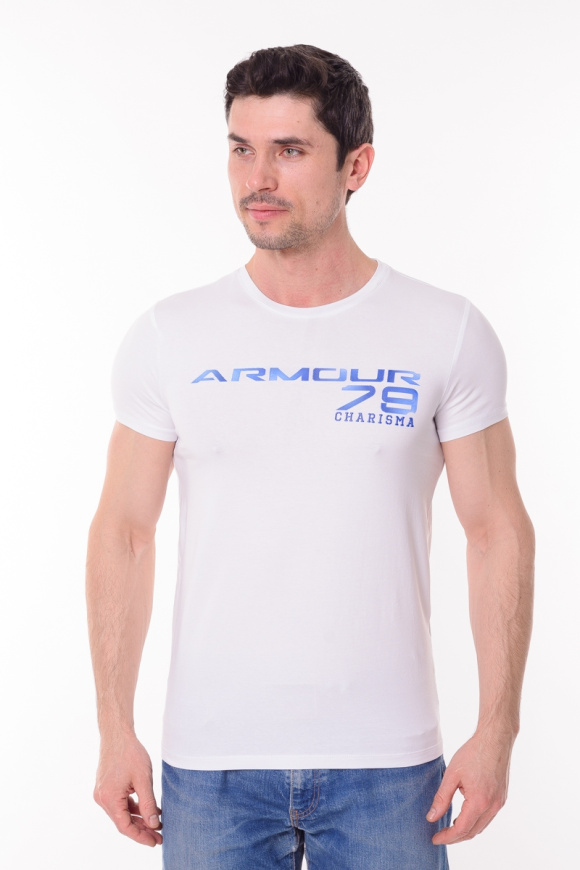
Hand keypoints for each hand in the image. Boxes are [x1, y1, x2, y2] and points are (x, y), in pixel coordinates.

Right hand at [94, 734, 162, 846]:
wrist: (117, 734)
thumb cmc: (130, 753)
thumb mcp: (143, 779)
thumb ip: (148, 803)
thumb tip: (153, 825)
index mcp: (109, 798)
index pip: (125, 826)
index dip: (140, 836)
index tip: (155, 842)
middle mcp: (102, 799)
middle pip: (123, 821)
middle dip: (142, 830)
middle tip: (160, 836)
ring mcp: (103, 793)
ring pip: (122, 813)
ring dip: (139, 819)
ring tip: (157, 825)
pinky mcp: (107, 787)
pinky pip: (121, 803)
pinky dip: (134, 807)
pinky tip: (149, 810)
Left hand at [426, 729, 513, 844]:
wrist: (495, 739)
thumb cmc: (473, 753)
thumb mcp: (452, 775)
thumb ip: (442, 798)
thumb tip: (431, 818)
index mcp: (479, 802)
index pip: (461, 829)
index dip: (447, 837)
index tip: (435, 839)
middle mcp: (492, 806)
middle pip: (472, 832)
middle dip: (455, 837)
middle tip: (440, 836)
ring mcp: (500, 803)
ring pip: (481, 826)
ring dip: (466, 830)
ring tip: (449, 827)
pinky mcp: (502, 797)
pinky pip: (488, 817)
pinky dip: (475, 821)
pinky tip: (464, 815)